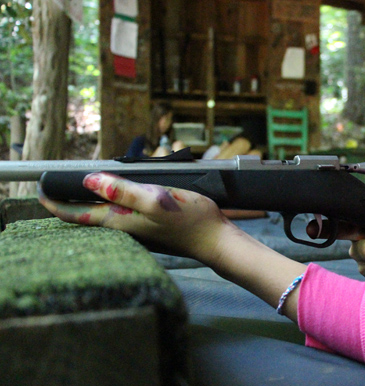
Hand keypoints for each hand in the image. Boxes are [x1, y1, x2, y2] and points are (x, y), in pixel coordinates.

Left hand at [37, 172, 235, 266]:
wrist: (216, 240)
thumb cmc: (191, 220)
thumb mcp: (157, 199)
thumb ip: (124, 190)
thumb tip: (90, 180)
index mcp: (120, 221)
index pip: (76, 215)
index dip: (55, 202)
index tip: (41, 189)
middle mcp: (123, 228)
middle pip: (87, 216)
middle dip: (71, 201)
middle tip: (60, 184)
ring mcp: (136, 230)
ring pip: (104, 215)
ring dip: (92, 201)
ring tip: (86, 185)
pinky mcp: (148, 228)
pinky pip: (121, 215)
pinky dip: (113, 203)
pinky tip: (122, 194)